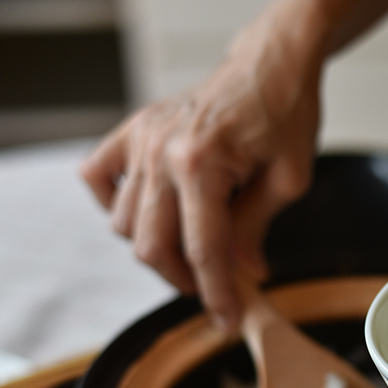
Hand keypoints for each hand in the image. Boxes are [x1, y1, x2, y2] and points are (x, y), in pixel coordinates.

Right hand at [80, 0, 321, 331]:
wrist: (269, 66)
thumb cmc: (285, 115)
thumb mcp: (288, 180)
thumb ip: (255, 229)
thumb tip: (241, 276)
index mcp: (203, 164)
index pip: (203, 251)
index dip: (217, 295)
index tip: (227, 321)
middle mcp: (161, 151)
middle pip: (152, 246)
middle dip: (184, 281)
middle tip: (213, 289)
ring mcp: (141, 139)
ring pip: (125, 223)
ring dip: (156, 249)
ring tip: (192, 250)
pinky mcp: (133, 129)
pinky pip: (99, 178)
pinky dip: (115, 205)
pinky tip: (150, 213)